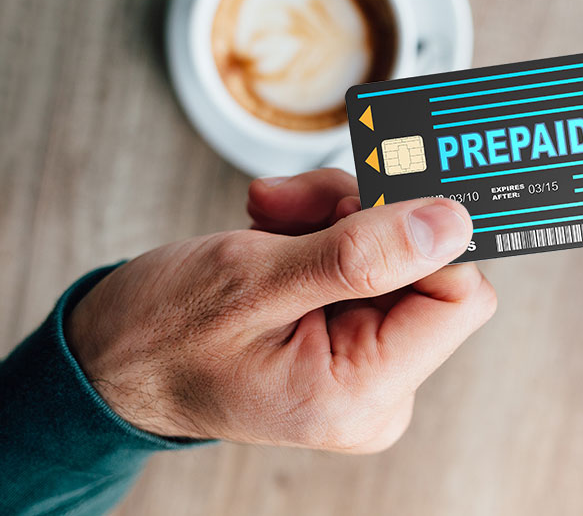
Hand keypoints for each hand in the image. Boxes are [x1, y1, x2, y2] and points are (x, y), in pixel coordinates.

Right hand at [66, 169, 495, 452]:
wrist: (114, 357)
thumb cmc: (163, 334)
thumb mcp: (253, 281)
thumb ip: (359, 254)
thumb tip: (452, 224)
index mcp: (363, 393)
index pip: (459, 297)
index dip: (424, 236)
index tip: (368, 197)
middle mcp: (379, 386)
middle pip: (427, 265)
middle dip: (363, 217)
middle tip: (292, 206)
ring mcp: (367, 359)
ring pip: (396, 248)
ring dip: (335, 213)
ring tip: (271, 217)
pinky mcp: (352, 330)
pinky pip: (370, 255)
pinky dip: (327, 225)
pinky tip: (275, 226)